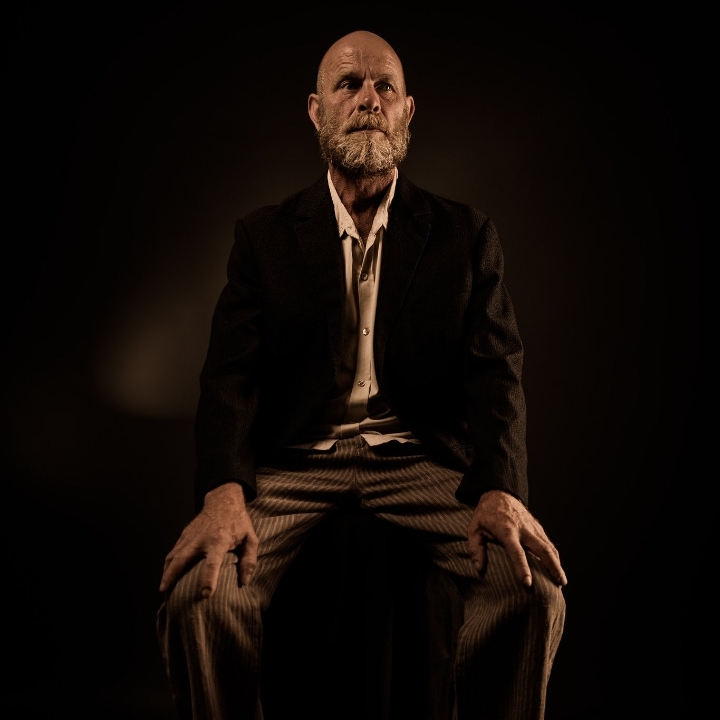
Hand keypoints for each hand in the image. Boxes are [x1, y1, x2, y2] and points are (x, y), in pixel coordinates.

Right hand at [159, 482, 258, 596]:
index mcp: (219, 541)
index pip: (213, 563)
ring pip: (173, 555)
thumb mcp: (250, 538)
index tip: (206, 594)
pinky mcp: (185, 534)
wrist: (223, 500)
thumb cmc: (238, 521)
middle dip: (172, 575)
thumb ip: (249, 560)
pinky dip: (168, 564)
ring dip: (166, 572)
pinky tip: (166, 575)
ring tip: (163, 589)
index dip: (209, 579)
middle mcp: (201, 539)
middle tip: (165, 592)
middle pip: (182, 559)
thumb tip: (244, 581)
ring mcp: (190, 536)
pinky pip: (173, 551)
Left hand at [467, 489, 566, 586]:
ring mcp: (533, 528)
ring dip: (557, 564)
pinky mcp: (538, 527)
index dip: (522, 568)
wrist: (499, 493)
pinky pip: (548, 543)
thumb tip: (479, 569)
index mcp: (507, 530)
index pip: (516, 552)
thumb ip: (475, 549)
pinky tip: (557, 569)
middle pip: (542, 549)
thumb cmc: (486, 514)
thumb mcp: (474, 528)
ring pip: (549, 547)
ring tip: (562, 581)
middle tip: (559, 584)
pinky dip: (555, 556)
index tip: (528, 583)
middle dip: (552, 567)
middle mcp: (524, 529)